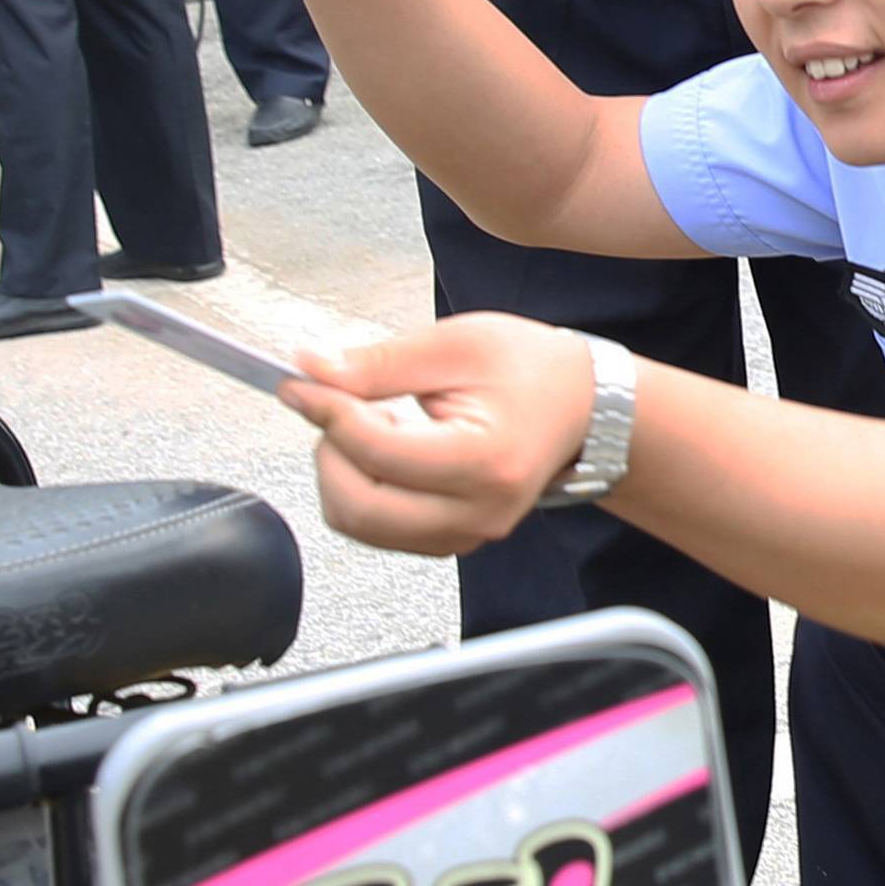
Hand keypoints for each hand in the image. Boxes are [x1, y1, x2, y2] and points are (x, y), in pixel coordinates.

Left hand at [280, 315, 596, 556]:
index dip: (328, 412)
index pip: (377, 453)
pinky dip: (361, 489)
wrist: (582, 407)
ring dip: (343, 472)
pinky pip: (379, 529)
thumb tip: (310, 369)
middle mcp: (478, 514)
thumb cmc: (530, 369)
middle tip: (335, 403)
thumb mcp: (455, 345)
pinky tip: (385, 448)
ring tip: (371, 422)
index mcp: (484, 462)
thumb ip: (379, 363)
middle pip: (360, 507)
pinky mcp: (453, 539)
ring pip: (361, 525)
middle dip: (329, 451)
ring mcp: (467, 535)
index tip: (302, 382)